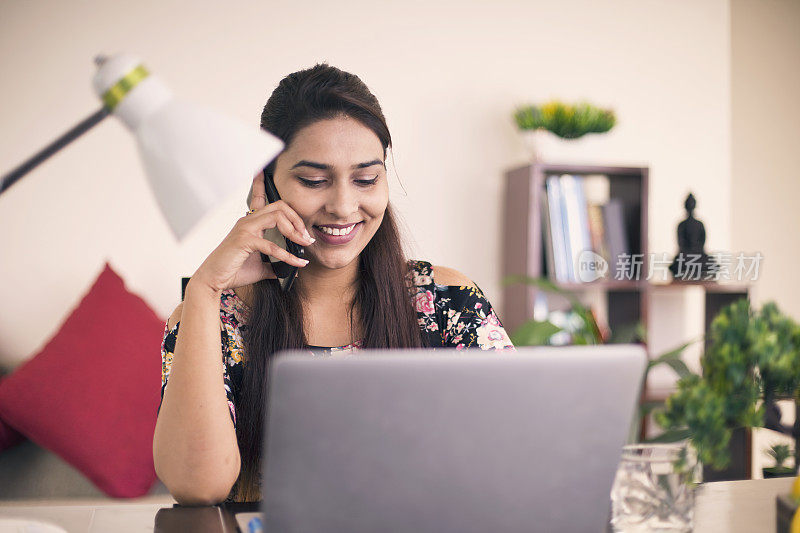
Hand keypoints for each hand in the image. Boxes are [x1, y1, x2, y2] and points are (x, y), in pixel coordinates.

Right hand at [191, 174, 313, 292]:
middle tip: (306, 236)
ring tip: (304, 244)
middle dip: (297, 218)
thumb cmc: (233, 270)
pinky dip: (288, 255)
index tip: (262, 170)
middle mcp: (247, 221)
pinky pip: (272, 245)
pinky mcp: (245, 241)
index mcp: (250, 223)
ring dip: (295, 230)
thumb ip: (274, 264)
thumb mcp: (260, 267)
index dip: (260, 183)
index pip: (258, 197)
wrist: (214, 280)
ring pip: (277, 216)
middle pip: (279, 206)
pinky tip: (296, 263)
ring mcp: (245, 229)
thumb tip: (290, 269)